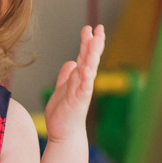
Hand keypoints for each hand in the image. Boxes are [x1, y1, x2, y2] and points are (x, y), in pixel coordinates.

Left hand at [44, 25, 105, 142]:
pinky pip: (84, 86)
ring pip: (89, 69)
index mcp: (78, 78)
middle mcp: (83, 82)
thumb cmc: (63, 113)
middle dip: (95, 43)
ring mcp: (82, 90)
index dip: (88, 42)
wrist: (64, 133)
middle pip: (90, 59)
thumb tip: (71, 62)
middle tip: (99, 28)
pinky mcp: (79, 100)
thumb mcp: (61, 88)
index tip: (90, 28)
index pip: (85, 56)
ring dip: (92, 55)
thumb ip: (66, 75)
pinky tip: (86, 67)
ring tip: (96, 40)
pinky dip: (86, 77)